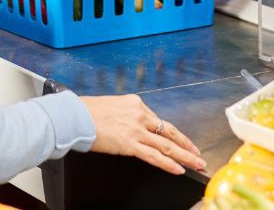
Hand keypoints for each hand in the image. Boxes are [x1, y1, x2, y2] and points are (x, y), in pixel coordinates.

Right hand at [80, 94, 204, 175]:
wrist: (74, 116)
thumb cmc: (86, 111)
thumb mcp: (111, 107)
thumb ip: (124, 116)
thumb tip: (127, 126)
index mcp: (136, 104)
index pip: (159, 122)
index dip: (173, 134)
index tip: (182, 141)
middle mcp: (140, 114)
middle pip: (170, 132)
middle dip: (186, 145)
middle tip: (198, 154)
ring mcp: (136, 129)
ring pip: (167, 145)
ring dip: (184, 156)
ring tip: (196, 164)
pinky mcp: (130, 143)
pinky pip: (154, 155)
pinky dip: (168, 163)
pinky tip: (179, 169)